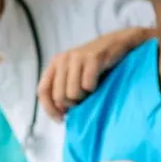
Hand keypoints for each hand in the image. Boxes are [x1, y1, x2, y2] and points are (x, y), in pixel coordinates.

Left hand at [38, 27, 153, 119]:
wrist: (118, 42)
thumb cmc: (97, 63)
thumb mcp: (75, 73)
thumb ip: (63, 88)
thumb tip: (60, 111)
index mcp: (55, 63)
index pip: (43, 91)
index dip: (49, 108)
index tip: (60, 119)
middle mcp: (63, 59)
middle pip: (59, 96)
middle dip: (72, 104)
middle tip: (83, 100)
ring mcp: (77, 58)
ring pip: (72, 94)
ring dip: (84, 97)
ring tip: (91, 90)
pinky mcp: (92, 58)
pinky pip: (87, 85)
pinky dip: (94, 89)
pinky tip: (98, 83)